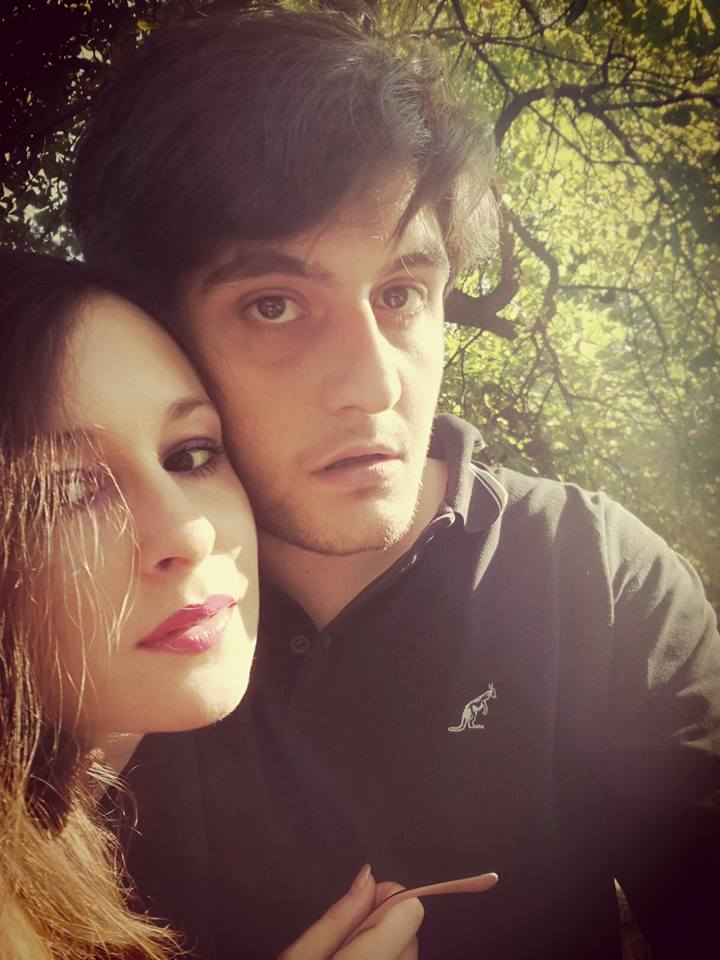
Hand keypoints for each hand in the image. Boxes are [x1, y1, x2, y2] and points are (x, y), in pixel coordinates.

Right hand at [278, 866, 423, 959]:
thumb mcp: (299, 958)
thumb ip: (336, 918)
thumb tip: (367, 876)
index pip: (408, 914)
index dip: (390, 898)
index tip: (371, 894)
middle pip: (410, 935)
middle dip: (384, 926)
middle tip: (350, 933)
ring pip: (409, 954)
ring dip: (388, 946)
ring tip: (352, 953)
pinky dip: (389, 958)